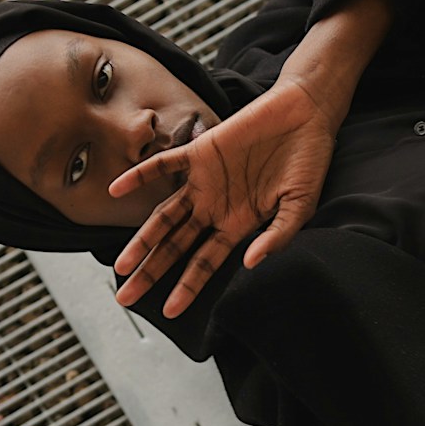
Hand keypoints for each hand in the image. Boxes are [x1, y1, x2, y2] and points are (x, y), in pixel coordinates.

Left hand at [107, 79, 340, 317]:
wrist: (305, 115)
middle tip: (126, 298)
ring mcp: (204, 180)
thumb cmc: (308, 163)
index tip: (169, 310)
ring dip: (142, 239)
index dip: (187, 287)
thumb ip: (276, 236)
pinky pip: (164, 165)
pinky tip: (116, 188)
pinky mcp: (201, 150)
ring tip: (120, 264)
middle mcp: (215, 206)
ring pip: (164, 216)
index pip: (205, 263)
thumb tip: (249, 263)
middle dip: (151, 272)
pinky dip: (140, 175)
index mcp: (238, 224)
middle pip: (175, 247)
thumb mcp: (300, 207)